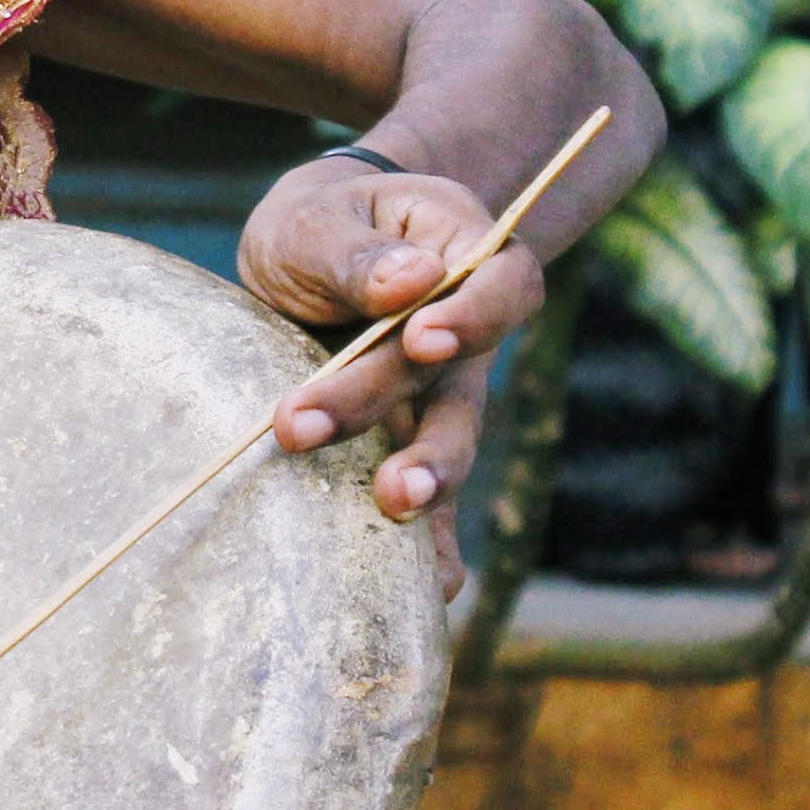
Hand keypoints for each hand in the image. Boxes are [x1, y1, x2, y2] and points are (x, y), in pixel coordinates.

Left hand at [235, 159, 548, 598]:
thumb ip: (359, 250)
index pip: (500, 284)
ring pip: (449, 443)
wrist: (309, 255)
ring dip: (423, 482)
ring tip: (390, 510)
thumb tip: (412, 280)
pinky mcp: (411, 442)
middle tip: (324, 439)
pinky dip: (431, 546)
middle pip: (458, 378)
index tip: (419, 337)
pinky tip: (432, 591)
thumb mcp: (319, 217)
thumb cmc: (319, 225)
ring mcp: (445, 395)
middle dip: (399, 414)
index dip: (471, 316)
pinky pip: (433, 499)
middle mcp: (467, 333)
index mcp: (465, 252)